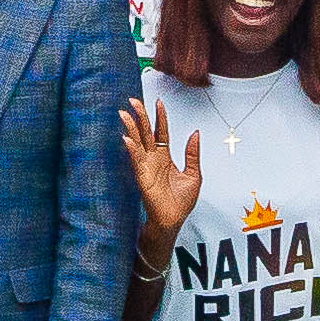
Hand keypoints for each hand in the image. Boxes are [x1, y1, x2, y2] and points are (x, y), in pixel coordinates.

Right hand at [119, 99, 201, 247]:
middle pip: (145, 133)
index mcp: (165, 157)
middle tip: (133, 100)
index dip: (160, 117)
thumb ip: (193, 154)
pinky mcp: (142, 177)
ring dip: (130, 128)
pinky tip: (126, 138)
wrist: (174, 220)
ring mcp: (146, 166)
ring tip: (124, 113)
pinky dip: (131, 149)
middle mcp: (153, 159)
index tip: (158, 102)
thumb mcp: (194, 174)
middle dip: (140, 116)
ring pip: (137, 142)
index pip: (161, 132)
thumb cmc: (182, 201)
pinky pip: (135, 160)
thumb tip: (195, 133)